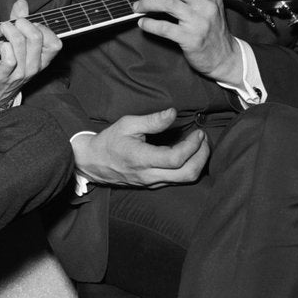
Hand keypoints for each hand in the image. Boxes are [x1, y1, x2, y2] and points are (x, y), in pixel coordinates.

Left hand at [0, 0, 61, 108]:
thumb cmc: (5, 65)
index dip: (41, 27)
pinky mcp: (3, 75)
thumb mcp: (16, 42)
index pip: (55, 42)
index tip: (26, 25)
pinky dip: (3, 46)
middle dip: (20, 23)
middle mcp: (34, 67)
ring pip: (20, 42)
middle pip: (36, 36)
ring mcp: (20, 73)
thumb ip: (20, 21)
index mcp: (42, 59)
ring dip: (7, 30)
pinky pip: (8, 57)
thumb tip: (22, 3)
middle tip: (8, 25)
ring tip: (0, 31)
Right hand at [73, 110, 209, 188]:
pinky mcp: (153, 185)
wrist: (94, 162)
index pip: (176, 159)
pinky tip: (188, 154)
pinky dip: (188, 167)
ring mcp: (152, 182)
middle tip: (204, 139)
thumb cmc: (110, 141)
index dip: (192, 146)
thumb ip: (152, 120)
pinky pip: (177, 180)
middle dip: (202, 157)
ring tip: (200, 145)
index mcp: (142, 159)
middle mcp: (150, 175)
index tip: (198, 132)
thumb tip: (173, 113)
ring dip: (198, 163)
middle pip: (187, 174)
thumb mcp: (127, 124)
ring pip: (185, 180)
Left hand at [134, 0, 240, 84]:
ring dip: (148, 4)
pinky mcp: (191, 39)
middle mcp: (207, 4)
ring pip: (168, 3)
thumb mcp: (201, 6)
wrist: (225, 57)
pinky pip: (164, 27)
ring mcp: (200, 21)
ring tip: (138, 8)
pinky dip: (149, 24)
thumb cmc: (210, 29)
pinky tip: (143, 24)